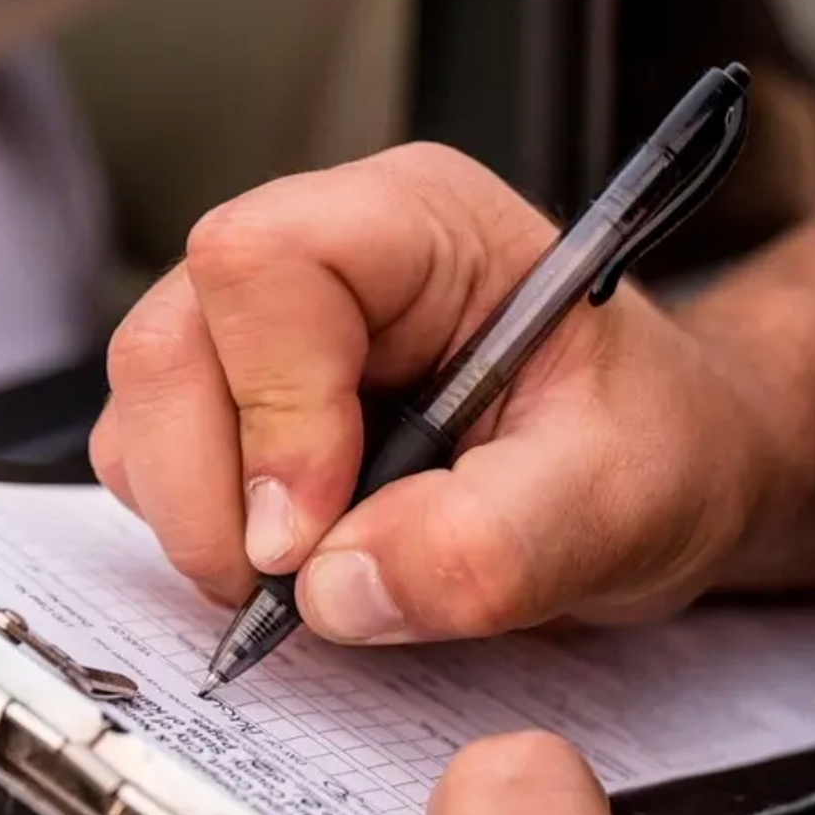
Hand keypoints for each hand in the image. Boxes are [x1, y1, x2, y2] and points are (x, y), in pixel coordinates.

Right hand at [93, 143, 776, 641]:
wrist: (666, 475)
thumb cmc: (658, 450)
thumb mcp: (618, 502)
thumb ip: (492, 545)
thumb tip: (338, 587)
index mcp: (423, 226)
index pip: (263, 267)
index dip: (270, 410)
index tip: (310, 535)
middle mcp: (333, 256)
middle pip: (170, 342)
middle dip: (213, 490)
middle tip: (299, 586)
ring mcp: (277, 331)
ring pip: (148, 407)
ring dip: (202, 521)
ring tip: (318, 576)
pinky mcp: (252, 403)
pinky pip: (160, 462)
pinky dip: (204, 536)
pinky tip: (302, 563)